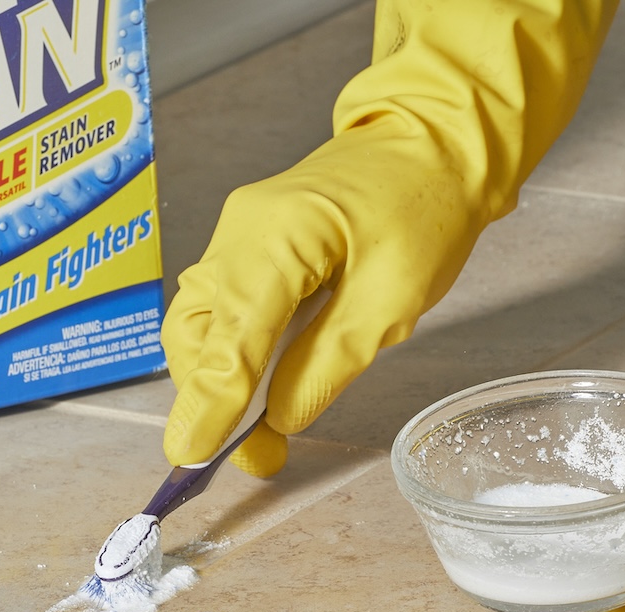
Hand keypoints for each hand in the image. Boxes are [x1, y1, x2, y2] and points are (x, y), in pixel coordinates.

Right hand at [161, 0, 616, 475]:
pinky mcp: (247, 243)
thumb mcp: (391, 302)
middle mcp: (239, 232)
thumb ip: (327, 363)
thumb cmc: (425, 209)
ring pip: (198, 323)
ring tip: (254, 433)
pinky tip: (257, 387)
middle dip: (209, 402)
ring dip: (214, 381)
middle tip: (252, 457)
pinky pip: (219, 306)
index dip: (210, 407)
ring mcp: (236, 234)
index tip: (192, 460)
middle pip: (194, 332)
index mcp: (277, 237)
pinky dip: (228, 352)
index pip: (230, 339)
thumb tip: (279, 417)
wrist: (432, 140)